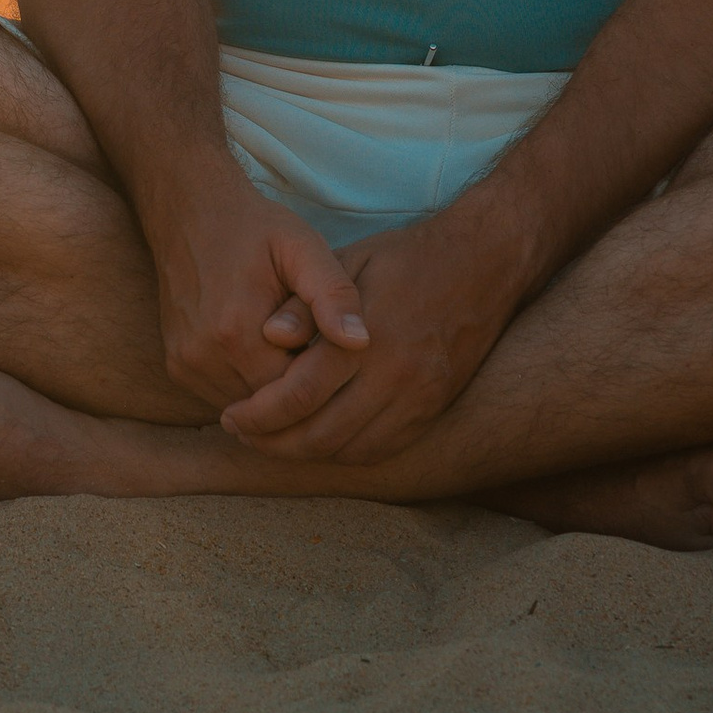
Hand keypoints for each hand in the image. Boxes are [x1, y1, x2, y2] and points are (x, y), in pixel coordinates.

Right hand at [148, 167, 371, 412]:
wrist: (188, 210)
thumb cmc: (255, 228)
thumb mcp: (303, 248)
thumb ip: (334, 295)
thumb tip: (361, 343)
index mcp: (236, 333)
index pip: (297, 397)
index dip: (323, 380)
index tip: (332, 350)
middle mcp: (203, 356)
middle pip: (271, 408)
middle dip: (298, 388)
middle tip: (315, 349)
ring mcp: (185, 364)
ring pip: (247, 407)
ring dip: (272, 390)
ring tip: (290, 349)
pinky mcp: (177, 364)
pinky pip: (224, 396)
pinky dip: (247, 383)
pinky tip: (263, 351)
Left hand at [218, 205, 525, 464]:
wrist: (481, 265)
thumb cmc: (401, 258)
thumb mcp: (345, 261)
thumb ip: (303, 303)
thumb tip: (268, 336)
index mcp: (364, 337)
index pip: (298, 394)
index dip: (258, 414)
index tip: (230, 415)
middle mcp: (395, 376)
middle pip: (321, 434)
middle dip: (273, 442)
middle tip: (242, 434)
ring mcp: (420, 398)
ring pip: (352, 450)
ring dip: (306, 455)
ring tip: (272, 442)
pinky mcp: (435, 408)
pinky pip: (385, 449)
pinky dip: (346, 453)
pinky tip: (319, 441)